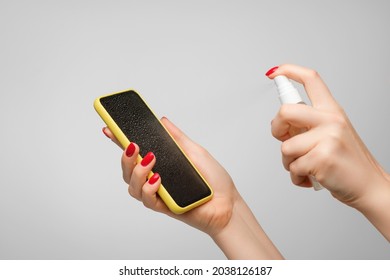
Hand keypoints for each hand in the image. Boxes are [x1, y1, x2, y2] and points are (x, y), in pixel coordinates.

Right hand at [103, 117, 282, 257]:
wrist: (228, 204)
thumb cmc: (214, 180)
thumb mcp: (195, 151)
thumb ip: (177, 138)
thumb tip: (162, 120)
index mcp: (162, 164)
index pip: (136, 152)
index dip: (119, 141)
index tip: (109, 128)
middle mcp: (156, 178)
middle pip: (128, 170)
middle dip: (125, 158)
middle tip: (134, 146)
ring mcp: (159, 193)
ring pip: (133, 186)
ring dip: (137, 172)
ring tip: (150, 160)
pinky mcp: (165, 207)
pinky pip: (148, 200)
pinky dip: (149, 188)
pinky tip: (157, 179)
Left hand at [268, 64, 389, 239]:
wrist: (369, 185)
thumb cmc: (346, 161)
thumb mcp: (333, 133)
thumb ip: (308, 125)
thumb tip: (280, 122)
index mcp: (332, 111)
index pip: (311, 80)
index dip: (289, 71)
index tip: (275, 73)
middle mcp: (331, 120)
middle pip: (285, 111)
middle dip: (276, 128)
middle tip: (284, 139)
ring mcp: (328, 138)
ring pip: (285, 147)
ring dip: (289, 162)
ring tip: (306, 167)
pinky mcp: (323, 158)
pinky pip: (293, 167)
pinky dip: (297, 177)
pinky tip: (311, 177)